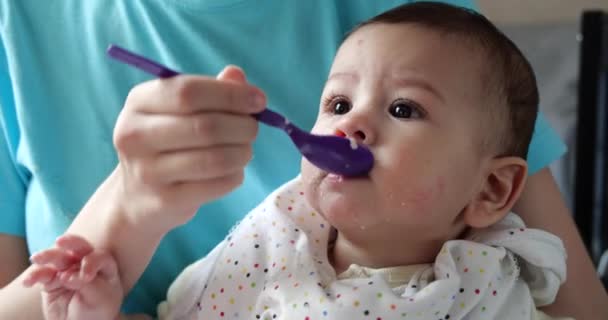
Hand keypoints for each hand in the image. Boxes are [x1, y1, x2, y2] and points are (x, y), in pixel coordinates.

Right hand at [23, 235, 123, 319]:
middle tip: (61, 241)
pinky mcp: (51, 279)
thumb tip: (66, 276)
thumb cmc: (96, 310)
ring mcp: (67, 269)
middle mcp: (85, 264)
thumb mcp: (99, 300)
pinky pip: (41, 274)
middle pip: (79, 248)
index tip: (86, 277)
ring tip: (36, 258)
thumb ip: (87, 285)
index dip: (92, 263)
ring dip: (47, 256)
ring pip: (57, 257)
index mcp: (104, 266)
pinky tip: (28, 281)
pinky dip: (34, 276)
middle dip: (71, 243)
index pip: (99, 258)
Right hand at [112, 65, 264, 228]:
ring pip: (215, 159)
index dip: (230, 94)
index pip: (189, 91)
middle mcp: (135, 135)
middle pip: (205, 126)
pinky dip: (235, 175)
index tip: (259, 100)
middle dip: (242, 126)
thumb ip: (209, 90)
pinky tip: (233, 171)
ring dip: (242, 152)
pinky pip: (217, 184)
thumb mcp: (179, 110)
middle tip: (253, 129)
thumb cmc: (166, 143)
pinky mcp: (165, 200)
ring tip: (245, 150)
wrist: (137, 196)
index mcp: (139, 102)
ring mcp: (147, 171)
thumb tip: (237, 76)